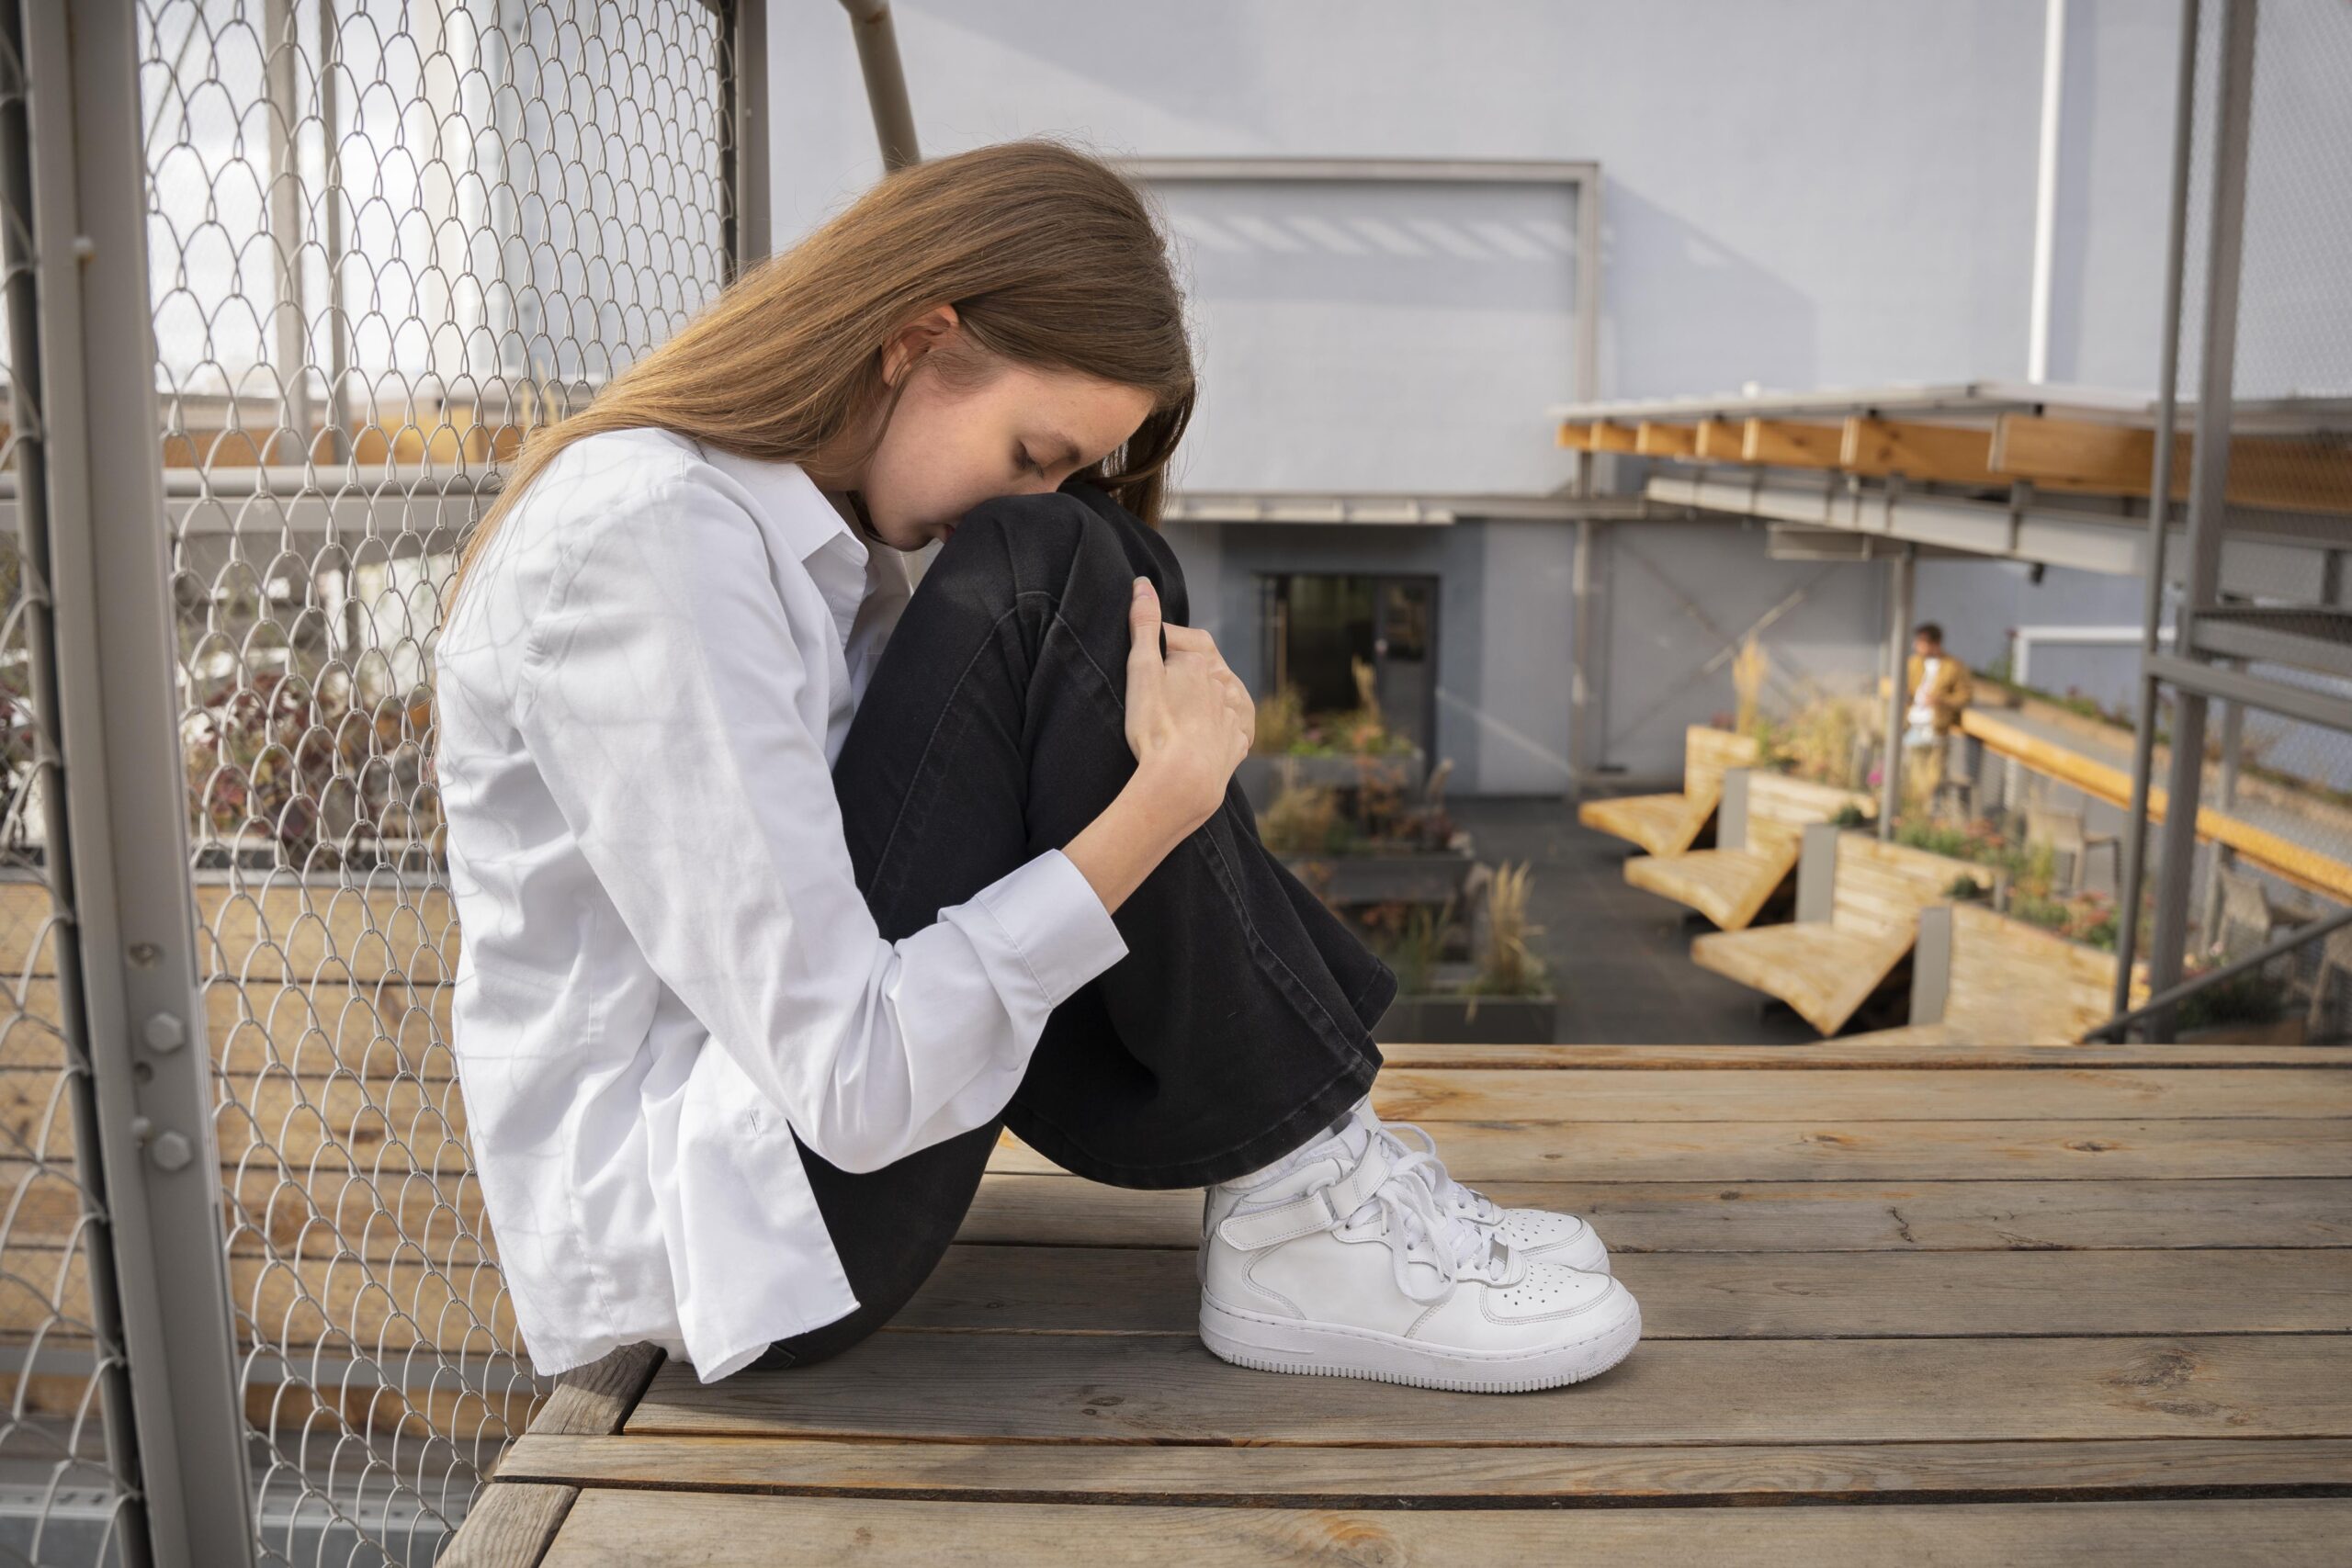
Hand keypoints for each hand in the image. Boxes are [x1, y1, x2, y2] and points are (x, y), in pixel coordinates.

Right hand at [1122, 575, 1251, 831]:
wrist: (1182, 783)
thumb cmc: (1156, 726)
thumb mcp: (1141, 670)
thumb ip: (1143, 625)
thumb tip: (1143, 584)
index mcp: (1202, 663)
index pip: (1178, 644)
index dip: (1158, 650)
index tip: (1140, 666)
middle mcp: (1224, 686)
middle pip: (1199, 671)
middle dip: (1180, 677)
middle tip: (1154, 696)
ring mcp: (1233, 717)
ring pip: (1217, 699)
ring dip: (1200, 703)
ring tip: (1174, 719)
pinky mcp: (1237, 746)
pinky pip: (1228, 730)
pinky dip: (1214, 730)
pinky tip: (1197, 740)